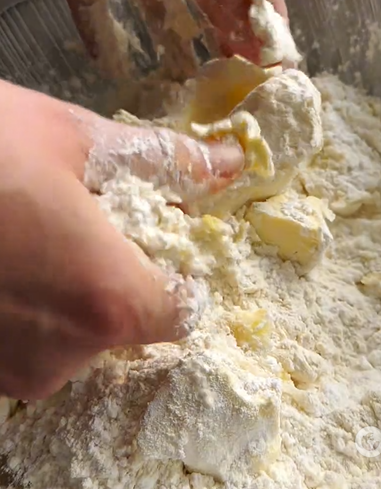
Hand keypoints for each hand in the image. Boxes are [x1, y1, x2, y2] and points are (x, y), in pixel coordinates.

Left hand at [0, 0, 293, 75]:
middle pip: (210, 2)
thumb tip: (262, 44)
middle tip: (230, 100)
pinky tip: (110, 66)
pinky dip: (101, 35)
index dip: (269, 33)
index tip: (275, 84)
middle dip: (223, 46)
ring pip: (155, 8)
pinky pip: (94, 4)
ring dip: (168, 47)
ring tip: (178, 93)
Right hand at [0, 80, 242, 398]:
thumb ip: (164, 159)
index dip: (180, 269)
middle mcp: (61, 356)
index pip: (182, 310)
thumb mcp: (75, 139)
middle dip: (119, 268)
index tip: (163, 235)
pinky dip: (25, 301)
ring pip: (72, 331)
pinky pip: (24, 339)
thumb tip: (226, 162)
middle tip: (89, 212)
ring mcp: (6, 372)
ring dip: (67, 285)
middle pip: (125, 320)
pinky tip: (5, 249)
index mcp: (106, 301)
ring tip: (33, 224)